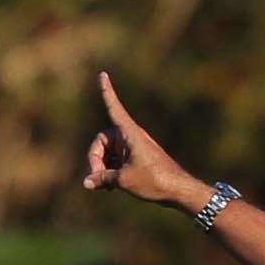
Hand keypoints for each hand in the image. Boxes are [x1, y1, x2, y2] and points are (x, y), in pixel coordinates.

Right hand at [82, 72, 205, 211]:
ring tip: (108, 186)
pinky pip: (115, 159)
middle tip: (97, 178)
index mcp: (129, 133)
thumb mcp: (123, 179)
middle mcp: (130, 136)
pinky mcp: (135, 157)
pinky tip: (111, 186)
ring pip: (107, 153)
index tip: (102, 75)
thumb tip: (87, 182)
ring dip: (102, 168)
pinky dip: (110, 170)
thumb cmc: (154, 180)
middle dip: (95, 159)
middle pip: (101, 141)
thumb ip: (102, 178)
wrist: (178, 189)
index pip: (114, 108)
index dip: (107, 92)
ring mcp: (132, 147)